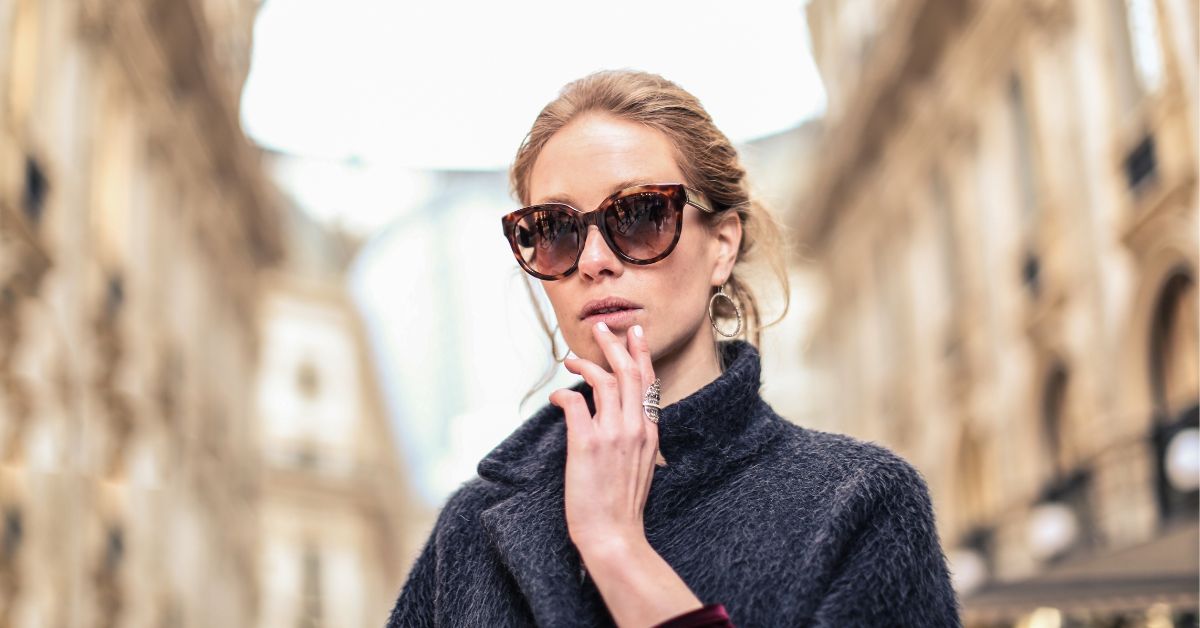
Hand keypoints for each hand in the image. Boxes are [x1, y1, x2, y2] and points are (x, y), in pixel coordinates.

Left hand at [549, 322, 658, 555]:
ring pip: (604, 381)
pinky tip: (556, 397)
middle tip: (601, 327)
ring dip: (586, 363)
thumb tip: (624, 424)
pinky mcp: (587, 444)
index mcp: (650, 432)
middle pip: (628, 372)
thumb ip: (637, 440)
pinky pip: (575, 404)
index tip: (635, 333)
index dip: (641, 354)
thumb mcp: (644, 466)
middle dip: (614, 344)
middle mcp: (635, 428)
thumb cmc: (624, 507)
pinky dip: (563, 394)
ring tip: (571, 358)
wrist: (615, 535)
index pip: (649, 383)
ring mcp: (612, 434)